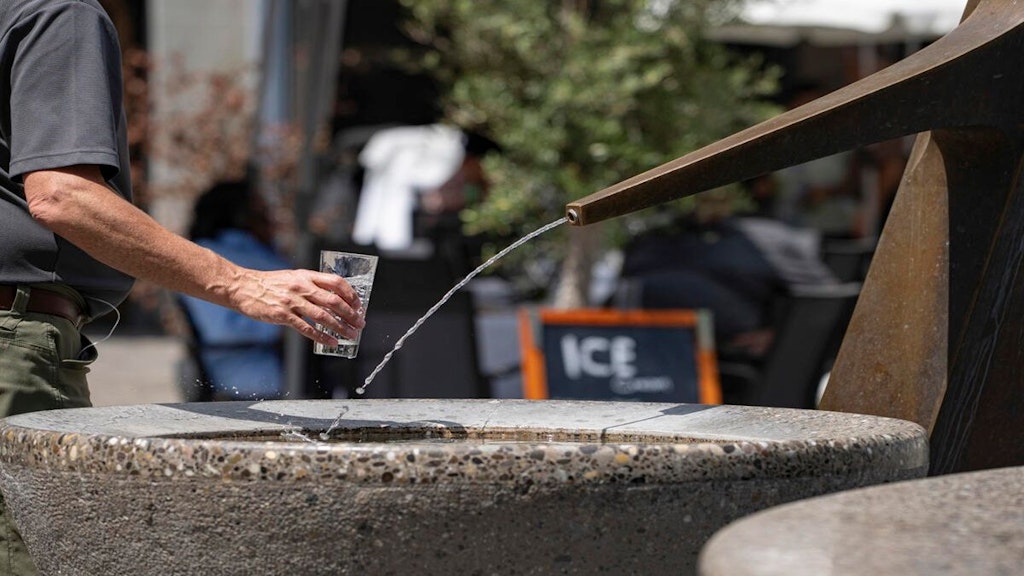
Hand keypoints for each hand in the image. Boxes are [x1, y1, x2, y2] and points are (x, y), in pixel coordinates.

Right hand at [229, 268, 365, 345]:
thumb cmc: (270, 283)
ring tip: (350, 335)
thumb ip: (312, 284)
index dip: (351, 294)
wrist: (243, 287)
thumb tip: (333, 296)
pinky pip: (307, 328)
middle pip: (333, 301)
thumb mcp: (294, 277)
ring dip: (340, 327)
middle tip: (360, 323)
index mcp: (306, 276)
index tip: (358, 305)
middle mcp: (302, 287)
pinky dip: (322, 336)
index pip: (336, 283)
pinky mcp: (283, 315)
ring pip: (323, 316)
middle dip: (350, 314)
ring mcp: (292, 301)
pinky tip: (332, 341)